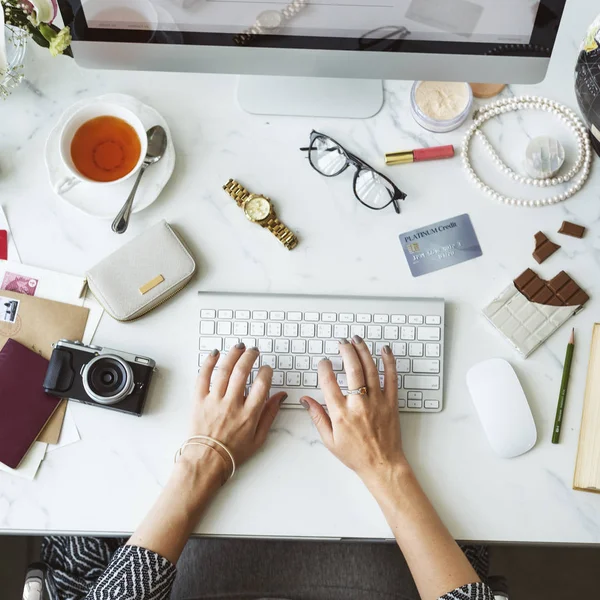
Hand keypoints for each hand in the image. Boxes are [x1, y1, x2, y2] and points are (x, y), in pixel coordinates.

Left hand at [182, 344, 285, 481]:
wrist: (206, 461)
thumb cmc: (233, 452)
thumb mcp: (259, 438)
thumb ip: (270, 414)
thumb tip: (281, 396)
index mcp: (249, 414)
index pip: (261, 384)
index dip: (266, 372)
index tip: (267, 368)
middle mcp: (232, 404)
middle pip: (242, 371)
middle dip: (250, 356)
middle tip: (254, 351)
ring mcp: (214, 401)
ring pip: (224, 370)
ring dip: (233, 355)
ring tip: (239, 347)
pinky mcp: (199, 400)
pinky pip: (203, 377)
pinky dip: (208, 363)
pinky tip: (215, 354)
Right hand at [301, 337, 407, 486]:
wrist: (383, 465)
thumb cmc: (356, 455)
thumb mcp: (330, 440)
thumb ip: (318, 417)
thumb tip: (306, 401)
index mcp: (341, 414)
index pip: (329, 382)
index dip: (324, 368)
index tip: (323, 362)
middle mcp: (359, 404)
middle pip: (352, 369)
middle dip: (345, 351)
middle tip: (341, 343)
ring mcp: (377, 402)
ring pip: (370, 369)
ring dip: (363, 351)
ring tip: (357, 340)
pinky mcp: (391, 403)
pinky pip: (391, 378)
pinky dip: (389, 362)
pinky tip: (385, 350)